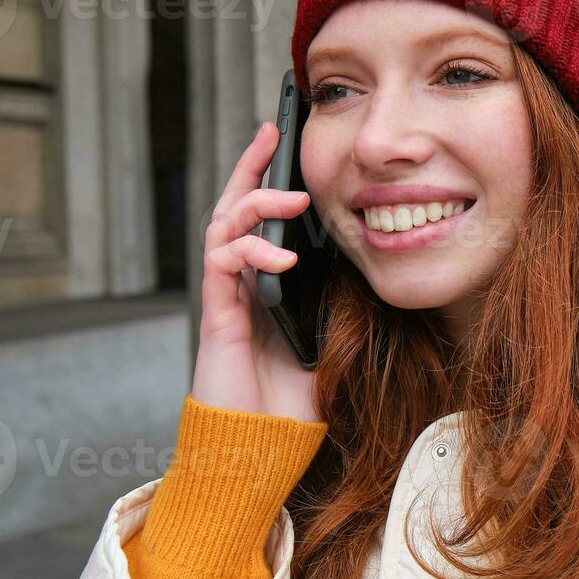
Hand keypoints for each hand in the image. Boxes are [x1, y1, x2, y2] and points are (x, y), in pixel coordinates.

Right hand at [190, 120, 318, 421]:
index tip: (284, 140)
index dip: (269, 178)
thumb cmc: (293, 399)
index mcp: (264, 283)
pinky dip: (250, 252)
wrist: (262, 446)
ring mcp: (225, 297)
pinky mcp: (217, 317)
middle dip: (250, 166)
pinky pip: (223, 266)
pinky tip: (281, 257)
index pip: (263, 219)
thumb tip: (361, 254)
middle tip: (270, 132)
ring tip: (293, 197)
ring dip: (256, 204)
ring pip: (225, 227)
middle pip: (234, 208)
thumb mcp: (329, 333)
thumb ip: (334, 294)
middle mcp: (240, 283)